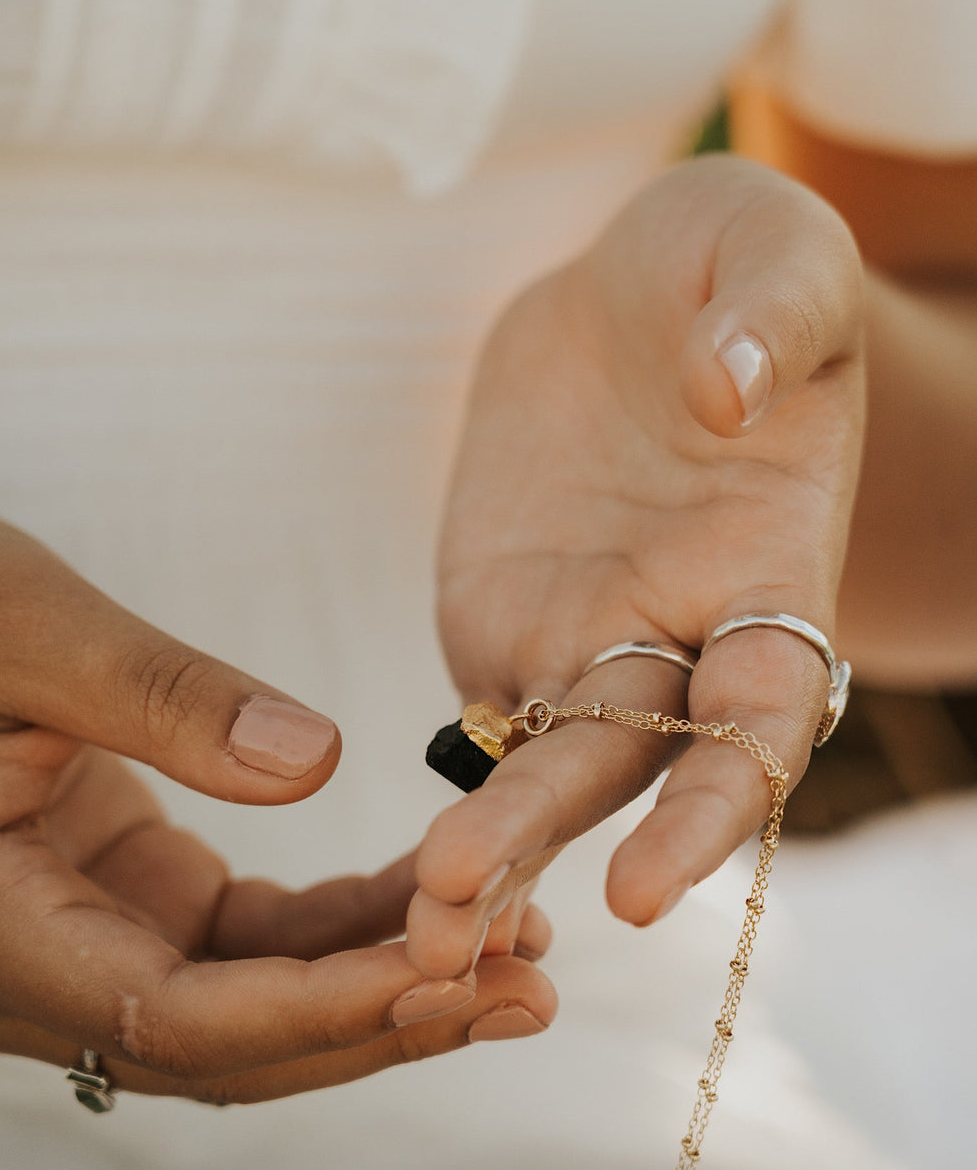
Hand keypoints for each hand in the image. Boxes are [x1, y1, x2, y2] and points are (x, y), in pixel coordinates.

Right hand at [0, 502, 555, 1102]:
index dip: (325, 1007)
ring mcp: (77, 945)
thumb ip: (159, 695)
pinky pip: (245, 947)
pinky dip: (340, 932)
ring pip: (249, 1010)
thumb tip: (316, 759)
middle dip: (383, 1020)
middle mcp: (29, 972)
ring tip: (522, 945)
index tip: (459, 966)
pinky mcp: (121, 905)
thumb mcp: (21, 624)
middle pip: (231, 1047)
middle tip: (533, 986)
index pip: (179, 1018)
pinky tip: (435, 893)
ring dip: (379, 986)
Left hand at [408, 156, 865, 976]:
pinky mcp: (503, 618)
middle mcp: (681, 631)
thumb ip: (774, 314)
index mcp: (768, 567)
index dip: (715, 803)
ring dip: (488, 846)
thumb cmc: (735, 265)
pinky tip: (392, 873)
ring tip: (409, 923)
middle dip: (548, 836)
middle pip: (625, 762)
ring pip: (543, 764)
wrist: (637, 290)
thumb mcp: (777, 246)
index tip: (649, 886)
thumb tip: (727, 390)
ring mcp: (585, 634)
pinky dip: (454, 797)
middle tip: (456, 911)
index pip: (763, 713)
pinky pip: (483, 717)